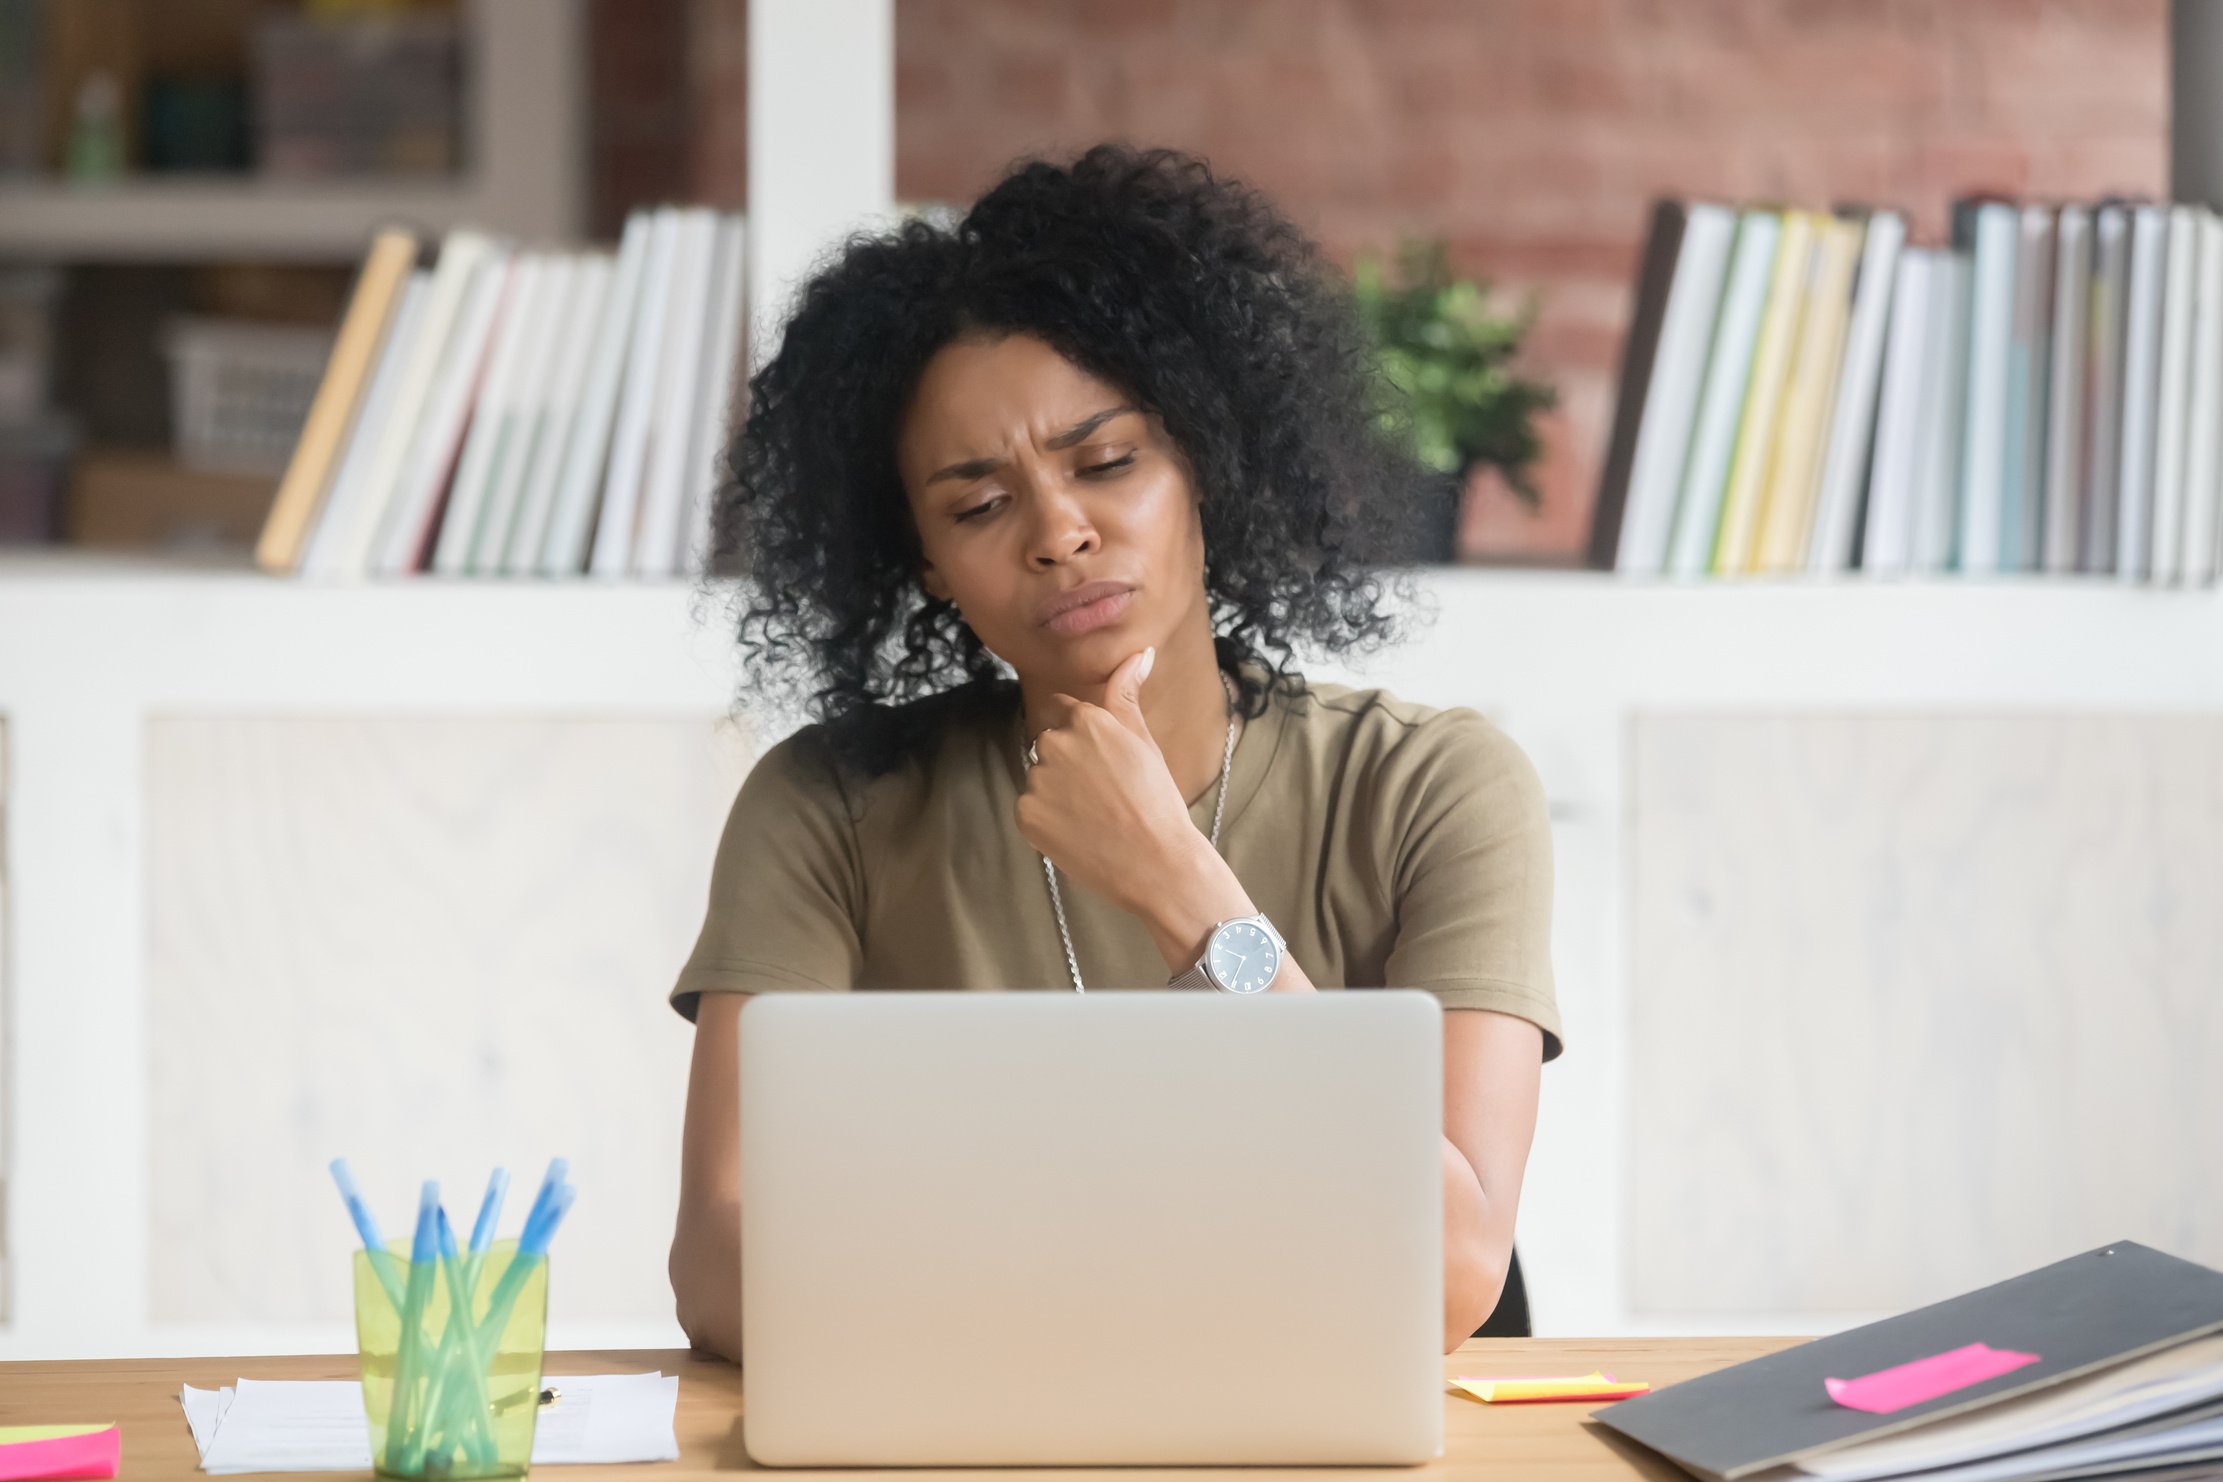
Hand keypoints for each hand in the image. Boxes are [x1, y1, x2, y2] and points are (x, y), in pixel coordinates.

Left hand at [1015, 646, 1204, 916]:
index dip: (1084, 738)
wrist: (1156, 862)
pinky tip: (1079, 833)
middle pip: (1051, 746)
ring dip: (1058, 793)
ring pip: (1041, 778)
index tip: (1101, 762)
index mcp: (1086, 720)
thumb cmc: (1156, 800)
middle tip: (1104, 794)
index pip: (1064, 711)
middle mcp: (1055, 743)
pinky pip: (1032, 810)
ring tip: (1094, 816)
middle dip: (1069, 765)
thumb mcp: (1144, 740)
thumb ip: (1127, 693)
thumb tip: (1139, 652)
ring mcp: (1037, 780)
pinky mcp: (1026, 814)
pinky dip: (1049, 821)